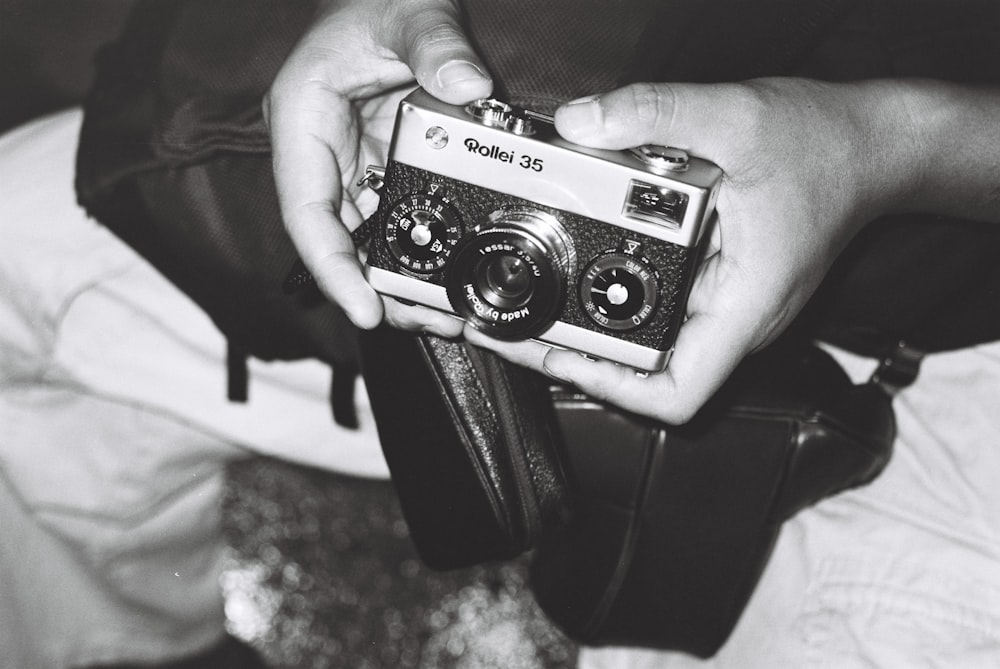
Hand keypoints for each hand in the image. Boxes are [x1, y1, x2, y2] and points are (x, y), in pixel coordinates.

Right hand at [265, 0, 490, 335]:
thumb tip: (470, 90)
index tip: (364, 309)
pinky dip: (422, 253)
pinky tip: (451, 275)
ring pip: (367, 241)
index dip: (331, 269)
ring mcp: (352, 167)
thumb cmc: (375, 1)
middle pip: (338, 242)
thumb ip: (435, 45)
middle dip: (376, 291)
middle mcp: (321, 155)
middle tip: (428, 321)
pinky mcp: (382, 169)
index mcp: (303, 122)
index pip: (307, 212)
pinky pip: (397, 221)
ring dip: (402, 281)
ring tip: (446, 312)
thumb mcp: (407, 12)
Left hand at [467, 79, 905, 422]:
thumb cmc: (826, 144)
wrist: (873, 146)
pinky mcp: (720, 286)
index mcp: (743, 304)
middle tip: (522, 328)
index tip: (555, 359)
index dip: (607, 390)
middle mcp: (734, 319)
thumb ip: (656, 112)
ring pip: (650, 350)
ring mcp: (727, 307)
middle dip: (579, 361)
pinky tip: (582, 276)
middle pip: (648, 378)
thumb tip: (580, 124)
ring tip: (537, 309)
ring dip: (592, 337)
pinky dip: (615, 304)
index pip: (677, 395)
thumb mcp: (739, 116)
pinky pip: (659, 313)